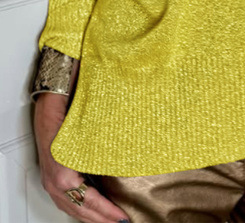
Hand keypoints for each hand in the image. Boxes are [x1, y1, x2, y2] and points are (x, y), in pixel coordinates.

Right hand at [34, 93, 129, 222]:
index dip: (106, 211)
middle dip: (101, 219)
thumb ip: (100, 151)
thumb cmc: (67, 115)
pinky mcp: (53, 176)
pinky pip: (67, 199)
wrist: (50, 103)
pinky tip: (94, 209)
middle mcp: (55, 181)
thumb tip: (125, 162)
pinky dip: (81, 208)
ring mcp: (51, 181)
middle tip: (121, 222)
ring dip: (91, 216)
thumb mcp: (85, 134)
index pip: (88, 201)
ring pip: (72, 207)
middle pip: (80, 209)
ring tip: (110, 220)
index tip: (121, 217)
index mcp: (63, 174)